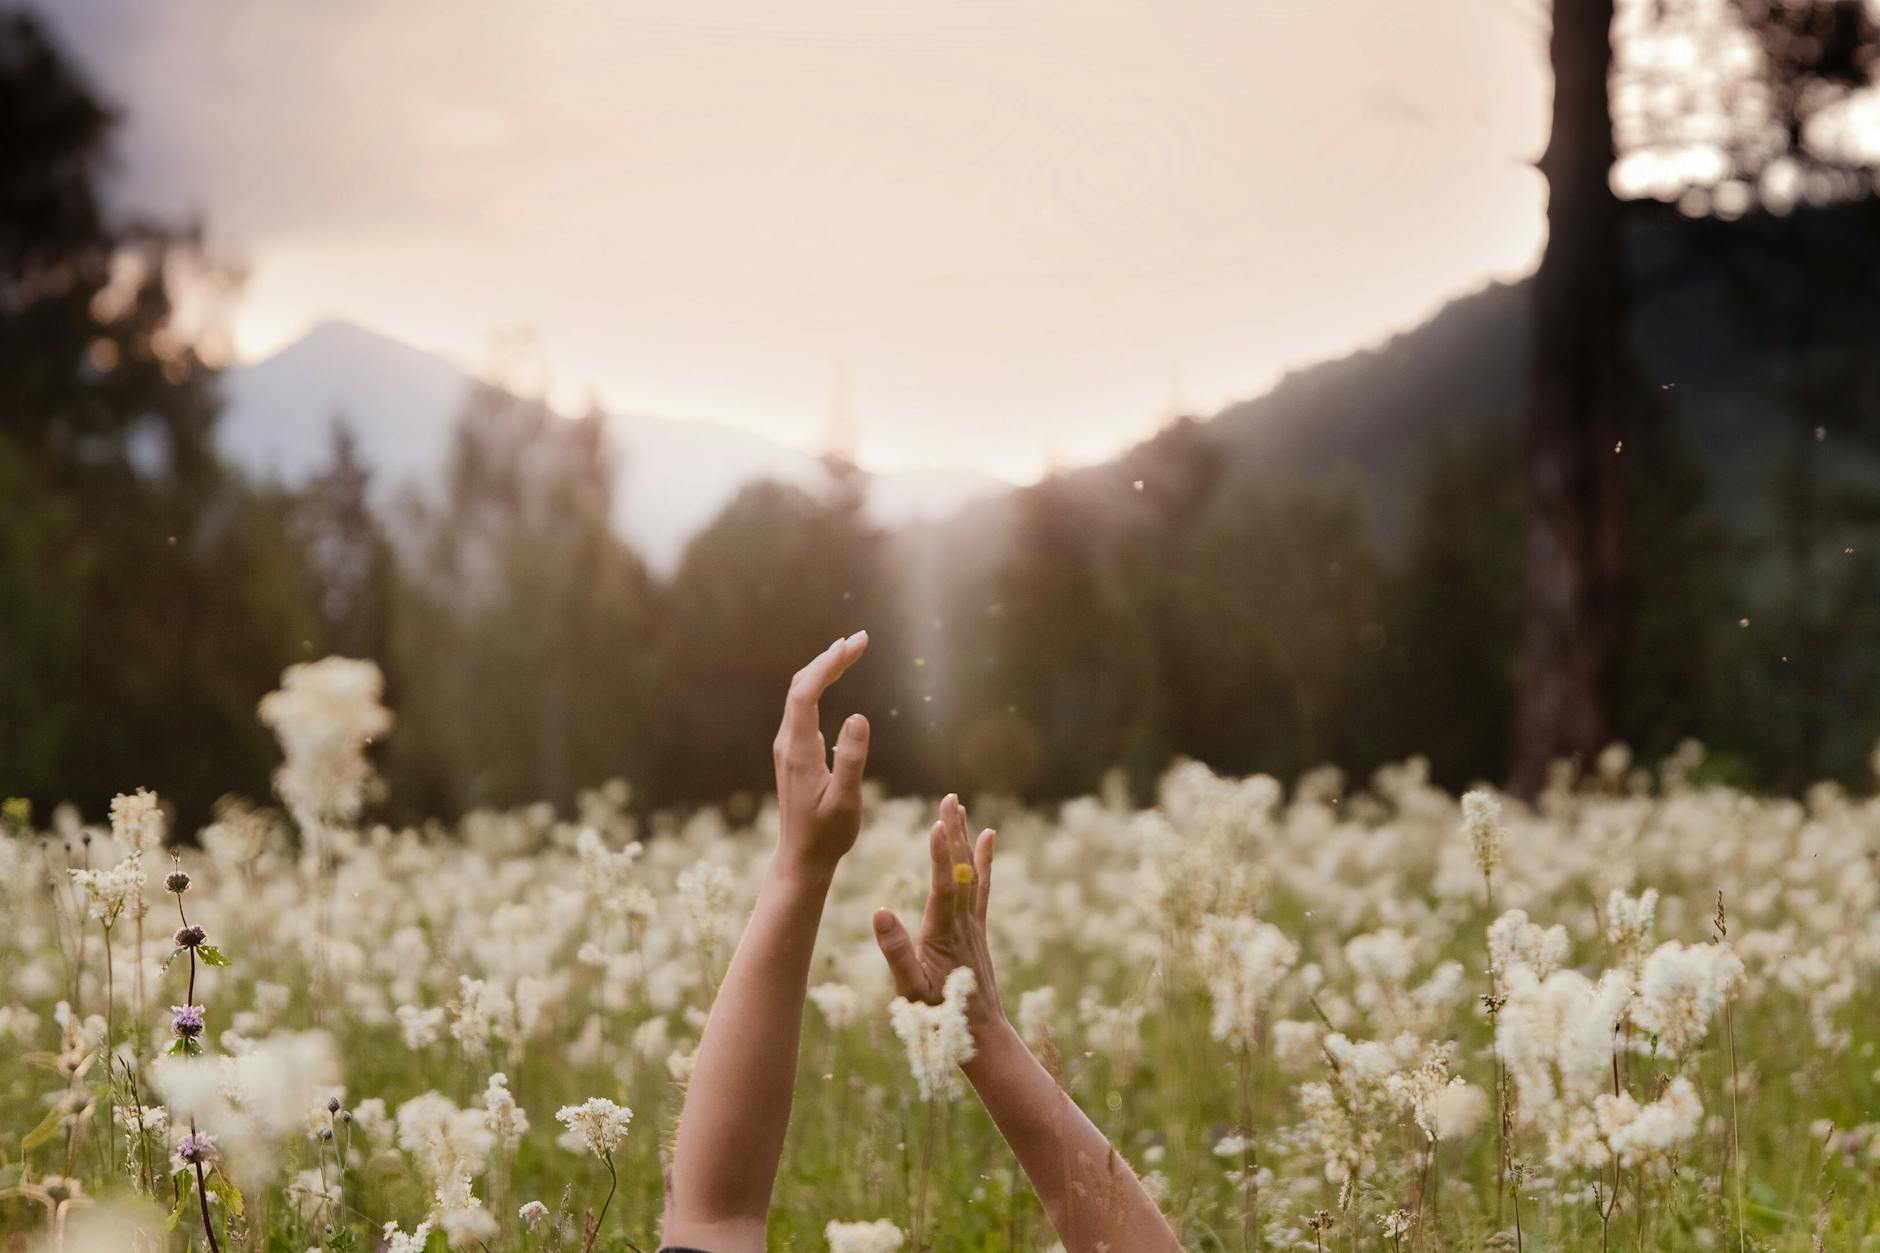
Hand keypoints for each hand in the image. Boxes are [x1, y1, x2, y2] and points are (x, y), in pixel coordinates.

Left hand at [772, 632, 870, 875]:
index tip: (855, 644)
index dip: (828, 663)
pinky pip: (803, 706)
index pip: (806, 692)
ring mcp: (789, 747)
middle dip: (829, 658)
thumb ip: (851, 759)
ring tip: (849, 649)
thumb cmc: (826, 834)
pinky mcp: (794, 753)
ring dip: (824, 669)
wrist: (802, 859)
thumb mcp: (845, 800)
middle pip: (801, 686)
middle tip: (860, 639)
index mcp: (798, 750)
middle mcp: (788, 743)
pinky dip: (819, 685)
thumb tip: (859, 716)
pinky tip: (832, 679)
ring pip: (801, 694)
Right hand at [871, 793, 1002, 1035]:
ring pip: (971, 873)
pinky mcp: (977, 928)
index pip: (944, 886)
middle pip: (960, 870)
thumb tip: (879, 913)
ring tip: (960, 807)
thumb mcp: (911, 990)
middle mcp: (963, 923)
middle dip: (953, 833)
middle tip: (950, 799)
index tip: (938, 823)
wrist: (983, 1036)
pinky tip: (988, 837)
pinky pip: (982, 886)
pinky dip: (984, 860)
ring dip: (964, 838)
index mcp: (943, 935)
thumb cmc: (940, 1017)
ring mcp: (973, 924)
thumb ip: (897, 953)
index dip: (941, 855)